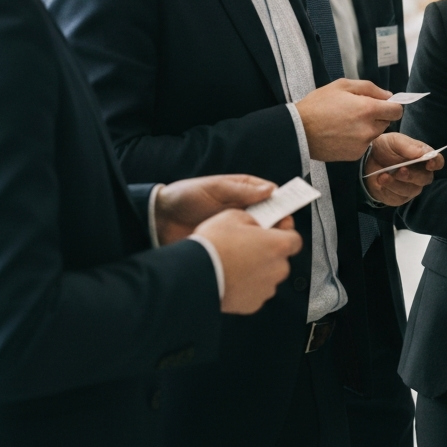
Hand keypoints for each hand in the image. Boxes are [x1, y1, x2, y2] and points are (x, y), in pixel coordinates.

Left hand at [155, 174, 276, 244]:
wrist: (159, 220)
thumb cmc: (186, 196)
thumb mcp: (215, 188)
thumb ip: (241, 190)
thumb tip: (271, 189)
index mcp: (243, 192)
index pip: (271, 197)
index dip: (282, 205)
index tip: (287, 215)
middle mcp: (243, 210)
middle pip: (270, 218)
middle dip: (277, 227)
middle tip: (276, 235)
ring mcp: (236, 228)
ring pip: (260, 236)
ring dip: (265, 241)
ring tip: (265, 248)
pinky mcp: (227, 245)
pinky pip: (245, 249)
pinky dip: (251, 253)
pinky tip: (251, 257)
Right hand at [194, 208, 302, 314]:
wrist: (194, 275)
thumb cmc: (214, 244)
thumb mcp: (234, 215)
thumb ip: (254, 219)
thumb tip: (258, 223)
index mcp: (278, 245)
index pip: (295, 239)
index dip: (285, 233)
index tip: (275, 229)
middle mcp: (278, 268)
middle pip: (281, 259)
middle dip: (269, 253)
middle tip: (249, 246)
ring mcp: (266, 289)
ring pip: (268, 276)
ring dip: (258, 270)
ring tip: (236, 263)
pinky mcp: (253, 304)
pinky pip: (256, 291)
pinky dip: (248, 286)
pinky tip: (232, 278)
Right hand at [295, 79, 402, 161]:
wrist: (298, 130)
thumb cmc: (318, 105)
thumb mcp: (343, 85)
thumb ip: (370, 88)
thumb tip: (388, 95)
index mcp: (368, 109)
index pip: (397, 110)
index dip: (392, 105)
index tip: (384, 104)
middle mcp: (369, 129)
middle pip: (387, 122)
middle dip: (378, 115)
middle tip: (358, 110)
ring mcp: (362, 144)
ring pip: (375, 133)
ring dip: (368, 127)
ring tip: (347, 121)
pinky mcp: (355, 155)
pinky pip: (364, 144)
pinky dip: (358, 138)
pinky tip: (342, 133)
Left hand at [363, 132, 443, 205]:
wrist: (366, 159)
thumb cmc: (384, 147)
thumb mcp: (394, 141)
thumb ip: (409, 146)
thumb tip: (424, 153)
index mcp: (423, 158)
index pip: (437, 161)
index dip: (436, 162)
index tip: (429, 163)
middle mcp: (420, 174)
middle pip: (425, 178)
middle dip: (412, 175)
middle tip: (400, 170)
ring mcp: (410, 187)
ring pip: (411, 190)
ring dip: (397, 184)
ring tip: (383, 176)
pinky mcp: (398, 197)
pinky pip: (397, 198)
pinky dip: (388, 189)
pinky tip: (380, 181)